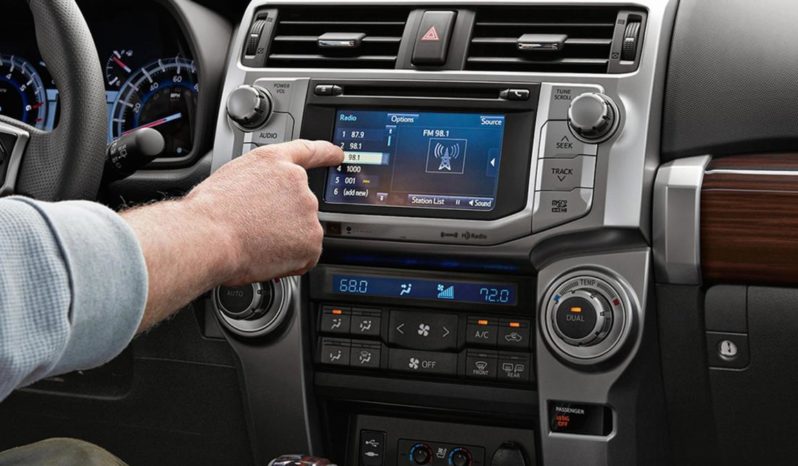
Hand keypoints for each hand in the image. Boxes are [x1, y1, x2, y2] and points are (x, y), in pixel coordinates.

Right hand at [185, 139, 343, 283]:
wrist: (209, 236)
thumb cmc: (209, 212)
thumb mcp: (231, 178)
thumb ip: (257, 182)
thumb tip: (260, 200)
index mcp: (273, 162)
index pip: (308, 151)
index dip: (326, 153)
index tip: (338, 154)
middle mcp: (296, 181)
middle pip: (300, 204)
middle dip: (284, 220)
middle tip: (255, 229)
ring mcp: (307, 210)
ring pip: (303, 231)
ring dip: (287, 240)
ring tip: (256, 242)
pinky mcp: (312, 238)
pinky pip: (306, 255)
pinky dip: (291, 261)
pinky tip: (268, 256)